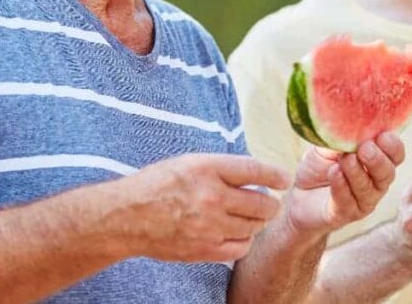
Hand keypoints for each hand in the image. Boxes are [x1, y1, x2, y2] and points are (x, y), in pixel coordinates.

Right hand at [124, 153, 290, 262]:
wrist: (127, 217)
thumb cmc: (156, 185)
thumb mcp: (187, 163)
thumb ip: (220, 168)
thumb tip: (252, 174)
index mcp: (206, 168)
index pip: (254, 170)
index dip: (275, 175)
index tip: (284, 179)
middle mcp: (211, 196)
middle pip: (262, 203)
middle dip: (270, 203)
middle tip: (268, 202)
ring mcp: (209, 225)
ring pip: (254, 226)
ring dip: (257, 222)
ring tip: (250, 217)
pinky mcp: (204, 249)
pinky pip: (241, 248)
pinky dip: (245, 240)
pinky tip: (237, 234)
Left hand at [286, 132, 404, 236]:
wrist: (299, 194)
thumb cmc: (319, 166)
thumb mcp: (329, 145)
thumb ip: (342, 134)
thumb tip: (351, 117)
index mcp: (378, 161)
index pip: (396, 154)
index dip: (393, 146)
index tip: (382, 135)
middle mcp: (376, 182)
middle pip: (388, 173)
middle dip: (378, 160)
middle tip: (364, 148)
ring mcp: (363, 201)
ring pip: (368, 189)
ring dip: (357, 172)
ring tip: (345, 159)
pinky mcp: (346, 214)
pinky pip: (348, 201)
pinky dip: (342, 186)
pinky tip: (335, 173)